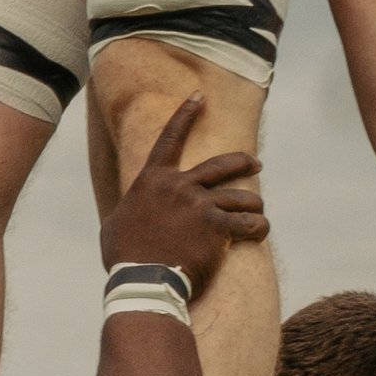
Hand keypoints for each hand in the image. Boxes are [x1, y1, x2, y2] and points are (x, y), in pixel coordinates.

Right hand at [98, 96, 268, 302]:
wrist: (142, 279)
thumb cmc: (125, 257)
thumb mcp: (116, 224)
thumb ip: (131, 210)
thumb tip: (132, 213)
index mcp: (153, 180)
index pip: (170, 138)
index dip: (185, 115)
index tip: (200, 96)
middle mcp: (180, 186)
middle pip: (222, 165)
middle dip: (243, 162)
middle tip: (256, 164)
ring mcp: (201, 205)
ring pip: (242, 197)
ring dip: (254, 205)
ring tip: (257, 215)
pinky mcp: (218, 228)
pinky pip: (249, 224)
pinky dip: (258, 227)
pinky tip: (259, 231)